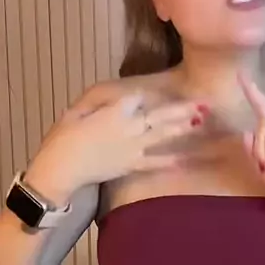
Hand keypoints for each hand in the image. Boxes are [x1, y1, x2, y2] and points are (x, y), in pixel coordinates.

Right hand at [26, 92, 203, 201]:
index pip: (136, 97)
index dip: (146, 95)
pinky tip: (185, 160)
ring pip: (161, 135)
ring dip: (181, 128)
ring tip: (200, 121)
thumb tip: (117, 99)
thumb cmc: (62, 139)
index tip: (152, 94)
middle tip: (202, 102)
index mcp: (114, 111)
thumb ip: (97, 103)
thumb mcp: (75, 112)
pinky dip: (169, 163)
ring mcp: (132, 148)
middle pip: (158, 115)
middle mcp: (128, 127)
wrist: (62, 169)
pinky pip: (153, 163)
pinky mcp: (130, 166)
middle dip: (180, 109)